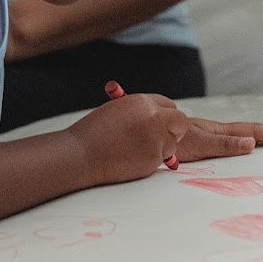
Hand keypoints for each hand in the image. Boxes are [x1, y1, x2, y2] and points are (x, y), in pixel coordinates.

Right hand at [66, 93, 188, 184]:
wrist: (82, 154)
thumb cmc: (95, 133)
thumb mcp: (120, 111)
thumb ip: (143, 113)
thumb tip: (162, 120)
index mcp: (143, 102)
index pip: (169, 105)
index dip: (166, 116)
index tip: (162, 124)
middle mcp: (154, 118)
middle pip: (180, 122)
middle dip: (175, 130)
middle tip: (165, 137)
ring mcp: (156, 138)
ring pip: (173, 143)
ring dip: (162, 148)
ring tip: (135, 149)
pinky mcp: (154, 158)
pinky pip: (162, 159)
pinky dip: (152, 160)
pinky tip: (131, 158)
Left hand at [176, 118, 262, 162]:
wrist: (147, 139)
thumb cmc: (171, 140)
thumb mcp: (199, 143)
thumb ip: (224, 144)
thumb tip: (252, 144)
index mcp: (221, 132)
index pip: (254, 132)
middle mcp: (218, 136)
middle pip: (252, 136)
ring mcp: (211, 143)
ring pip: (242, 145)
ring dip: (261, 148)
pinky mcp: (203, 153)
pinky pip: (229, 156)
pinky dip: (243, 158)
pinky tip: (246, 166)